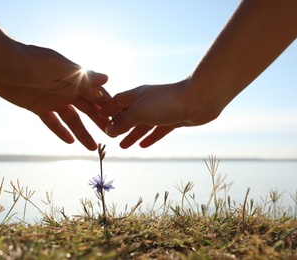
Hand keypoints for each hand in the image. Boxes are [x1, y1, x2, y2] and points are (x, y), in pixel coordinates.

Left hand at [0, 42, 110, 150]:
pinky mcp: (37, 106)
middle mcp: (66, 89)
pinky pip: (52, 122)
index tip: (121, 120)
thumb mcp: (57, 67)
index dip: (108, 106)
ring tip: (92, 148)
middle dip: (99, 122)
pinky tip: (69, 142)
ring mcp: (52, 99)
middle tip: (110, 136)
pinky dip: (60, 131)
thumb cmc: (27, 59)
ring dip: (82, 132)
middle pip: (87, 109)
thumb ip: (81, 75)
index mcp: (74, 79)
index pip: (97, 95)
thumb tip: (108, 78)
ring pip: (72, 119)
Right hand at [100, 78, 216, 147]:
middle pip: (129, 114)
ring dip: (132, 135)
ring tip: (123, 146)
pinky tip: (143, 145)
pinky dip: (149, 137)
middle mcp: (147, 101)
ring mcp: (160, 111)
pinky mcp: (173, 119)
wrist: (198, 100)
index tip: (98, 118)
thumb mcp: (138, 113)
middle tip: (110, 137)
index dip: (107, 109)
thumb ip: (123, 122)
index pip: (117, 101)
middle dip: (119, 125)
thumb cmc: (165, 102)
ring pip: (143, 125)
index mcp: (136, 95)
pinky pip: (157, 130)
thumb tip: (109, 130)